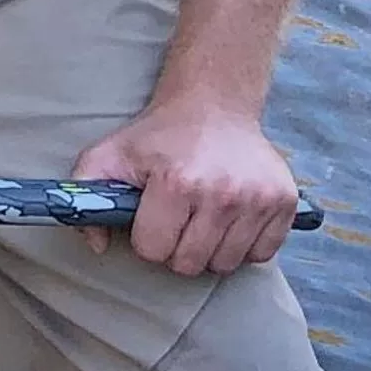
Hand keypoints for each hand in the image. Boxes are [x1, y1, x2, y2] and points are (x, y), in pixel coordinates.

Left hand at [70, 98, 300, 275]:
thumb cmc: (159, 136)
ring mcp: (257, 199)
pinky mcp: (284, 202)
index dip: (145, 238)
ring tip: (201, 219)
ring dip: (209, 250)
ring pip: (226, 265)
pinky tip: (229, 220)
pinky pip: (261, 255)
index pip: (154, 250)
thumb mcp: (109, 154)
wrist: (213, 105)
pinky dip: (243, 246)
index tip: (150, 218)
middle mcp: (221, 194)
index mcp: (175, 183)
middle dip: (175, 248)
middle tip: (176, 220)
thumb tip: (95, 244)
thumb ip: (86, 194)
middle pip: (190, 264)